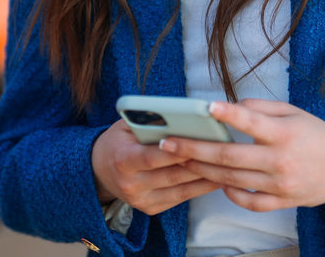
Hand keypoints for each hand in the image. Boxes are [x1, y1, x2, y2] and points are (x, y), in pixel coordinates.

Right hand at [90, 119, 221, 214]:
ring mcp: (141, 200)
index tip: (198, 141)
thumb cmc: (117, 142)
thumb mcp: (124, 126)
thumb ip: (146, 121)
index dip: (176, 151)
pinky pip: (180, 198)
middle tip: (223, 152)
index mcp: (122, 160)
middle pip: (172, 175)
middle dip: (199, 164)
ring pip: (181, 189)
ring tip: (227, 165)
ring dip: (205, 178)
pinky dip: (199, 188)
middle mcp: (131, 184)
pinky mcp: (151, 209)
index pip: (153, 157)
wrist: (98, 171)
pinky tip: (215, 177)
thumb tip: (177, 114)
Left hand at [159, 99, 324, 212]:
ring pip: (232, 179)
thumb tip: (228, 106)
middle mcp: (280, 160)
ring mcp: (280, 184)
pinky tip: (216, 181)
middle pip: (229, 156)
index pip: (251, 121)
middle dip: (194, 149)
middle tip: (168, 143)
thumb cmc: (316, 135)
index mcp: (284, 133)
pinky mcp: (282, 202)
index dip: (228, 113)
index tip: (204, 106)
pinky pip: (248, 202)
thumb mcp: (294, 112)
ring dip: (203, 170)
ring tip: (180, 160)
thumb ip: (261, 107)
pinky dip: (230, 193)